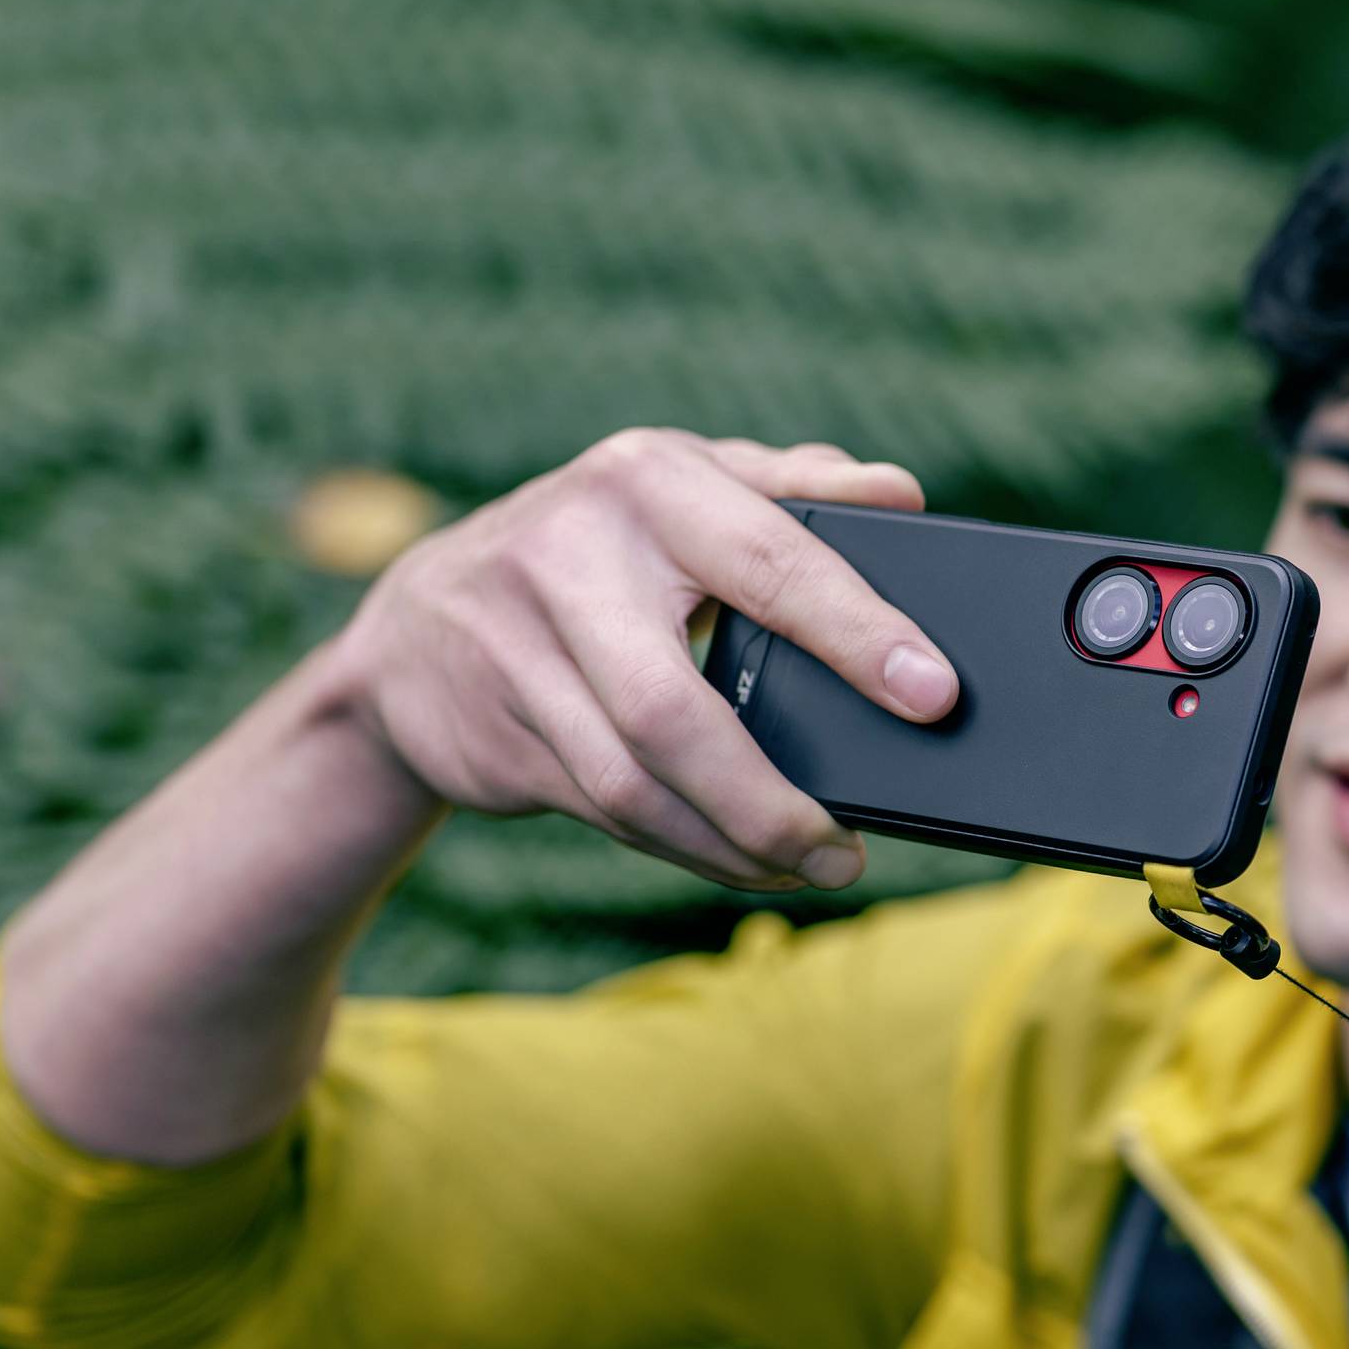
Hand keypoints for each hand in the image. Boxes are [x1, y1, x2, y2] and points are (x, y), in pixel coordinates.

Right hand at [334, 428, 957, 891]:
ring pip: (634, 781)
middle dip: (772, 797)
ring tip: (815, 866)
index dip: (858, 633)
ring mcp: (516, 652)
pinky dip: (686, 849)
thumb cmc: (601, 544)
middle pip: (677, 709)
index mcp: (646, 482)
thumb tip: (903, 496)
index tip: (933, 694)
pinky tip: (744, 862)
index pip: (770, 564)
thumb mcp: (690, 487)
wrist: (415, 622)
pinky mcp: (494, 735)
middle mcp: (570, 559)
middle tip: (851, 848)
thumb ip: (798, 487)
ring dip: (732, 843)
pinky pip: (605, 811)